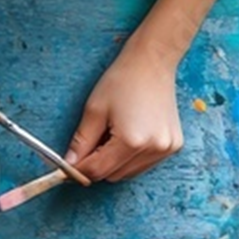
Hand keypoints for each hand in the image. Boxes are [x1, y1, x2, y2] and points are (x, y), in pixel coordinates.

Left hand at [65, 41, 183, 181]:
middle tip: (89, 145)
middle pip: (112, 176)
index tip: (64, 169)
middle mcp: (153, 148)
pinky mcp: (174, 146)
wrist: (152, 63)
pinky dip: (130, 159)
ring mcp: (167, 149)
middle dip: (96, 165)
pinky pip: (143, 165)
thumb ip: (80, 142)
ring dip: (113, 164)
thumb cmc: (123, 81)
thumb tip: (68, 165)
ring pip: (127, 174)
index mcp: (132, 141)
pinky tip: (128, 137)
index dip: (77, 171)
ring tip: (111, 135)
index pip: (97, 171)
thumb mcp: (94, 111)